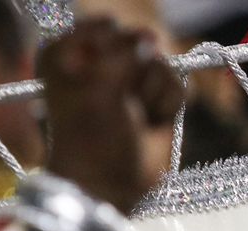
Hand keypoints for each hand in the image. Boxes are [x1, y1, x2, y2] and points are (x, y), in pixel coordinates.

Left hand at [39, 19, 183, 213]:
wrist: (111, 186)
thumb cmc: (92, 140)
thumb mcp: (97, 88)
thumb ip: (124, 53)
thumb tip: (152, 39)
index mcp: (70, 54)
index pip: (104, 26)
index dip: (112, 53)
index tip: (99, 81)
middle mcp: (101, 62)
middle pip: (136, 41)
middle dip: (134, 73)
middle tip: (119, 103)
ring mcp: (133, 81)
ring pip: (160, 62)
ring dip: (151, 94)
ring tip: (136, 117)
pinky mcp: (159, 99)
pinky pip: (177, 83)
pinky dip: (168, 104)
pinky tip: (153, 122)